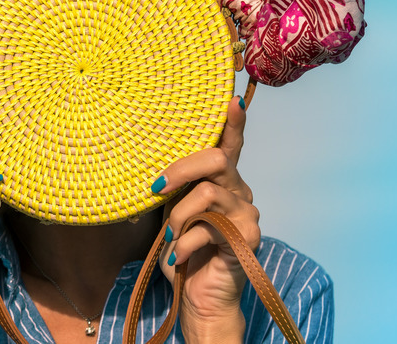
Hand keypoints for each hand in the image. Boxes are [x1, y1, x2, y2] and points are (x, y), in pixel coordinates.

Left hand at [157, 96, 257, 342]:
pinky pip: (207, 228)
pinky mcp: (248, 238)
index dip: (232, 122)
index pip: (229, 145)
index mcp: (221, 182)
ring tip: (171, 239)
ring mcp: (247, 214)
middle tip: (157, 190)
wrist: (199, 298)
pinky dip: (185, 244)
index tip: (231, 98)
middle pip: (216, 159)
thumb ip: (171, 191)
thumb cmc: (184, 251)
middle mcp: (238, 191)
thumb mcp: (171, 214)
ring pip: (206, 194)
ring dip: (177, 218)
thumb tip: (149, 176)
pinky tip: (179, 257)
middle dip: (180, 170)